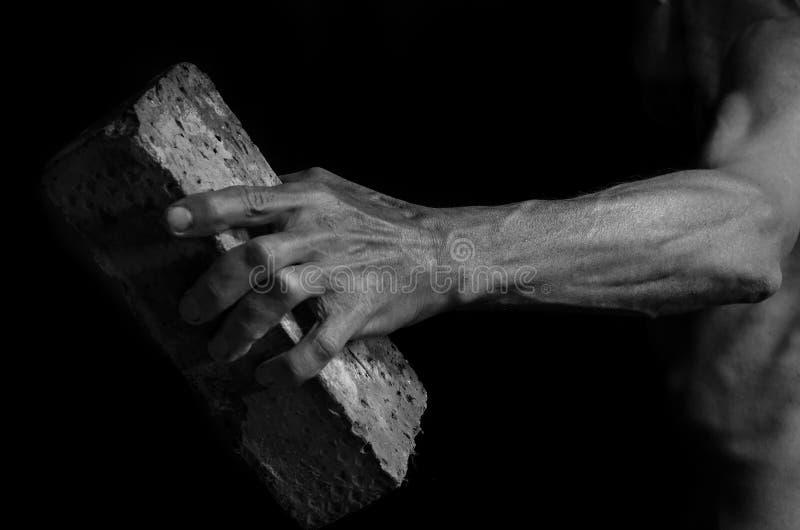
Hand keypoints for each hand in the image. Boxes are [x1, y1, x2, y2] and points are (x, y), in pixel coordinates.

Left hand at [165, 167, 450, 385]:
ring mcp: (339, 273)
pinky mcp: (359, 311)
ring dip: (239, 330)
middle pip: (252, 256)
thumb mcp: (335, 189)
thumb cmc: (382, 219)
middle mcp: (319, 233)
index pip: (248, 199)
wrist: (440, 250)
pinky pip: (317, 345)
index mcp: (309, 200)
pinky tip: (266, 376)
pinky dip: (288, 367)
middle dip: (212, 288)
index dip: (206, 210)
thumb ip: (289, 193)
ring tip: (219, 351)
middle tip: (189, 312)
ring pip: (276, 300)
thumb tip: (242, 202)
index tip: (169, 224)